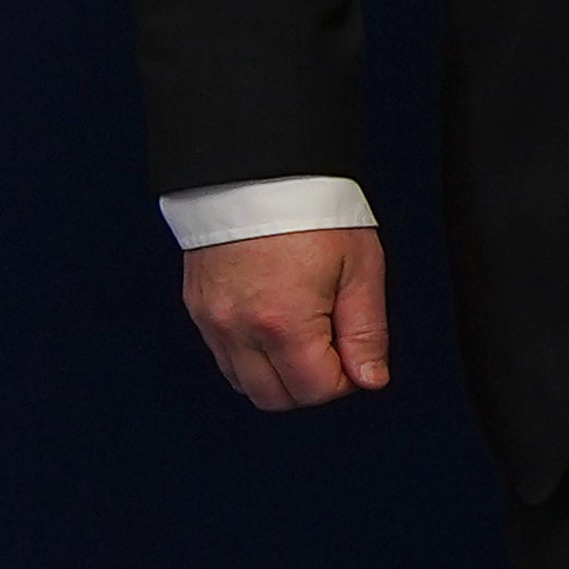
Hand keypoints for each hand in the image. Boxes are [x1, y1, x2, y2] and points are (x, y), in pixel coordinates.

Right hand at [181, 227, 392, 410]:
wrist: (256, 170)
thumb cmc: (310, 210)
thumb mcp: (360, 268)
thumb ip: (366, 330)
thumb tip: (370, 378)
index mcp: (284, 322)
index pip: (316, 391)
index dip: (346, 380)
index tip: (354, 353)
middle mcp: (239, 328)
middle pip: (275, 398)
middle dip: (310, 385)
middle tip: (331, 348)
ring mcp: (212, 320)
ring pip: (244, 383)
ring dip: (277, 374)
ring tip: (303, 334)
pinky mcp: (197, 308)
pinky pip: (223, 356)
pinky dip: (250, 356)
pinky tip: (274, 327)